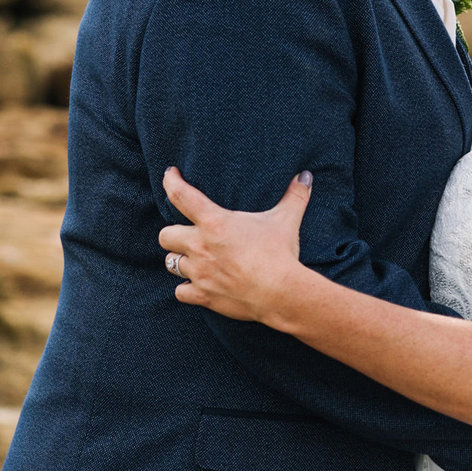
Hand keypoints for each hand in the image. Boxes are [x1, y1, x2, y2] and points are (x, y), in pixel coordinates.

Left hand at [159, 167, 313, 320]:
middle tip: (188, 234)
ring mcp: (199, 273)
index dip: (170, 181)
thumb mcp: (286, 221)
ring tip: (194, 259)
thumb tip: (306, 176)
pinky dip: (187, 288)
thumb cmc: (280, 254)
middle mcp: (200, 246)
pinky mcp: (203, 295)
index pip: (181, 195)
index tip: (170, 175)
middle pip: (165, 235)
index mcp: (214, 223)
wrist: (281, 292)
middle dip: (174, 234)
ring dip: (181, 260)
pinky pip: (180, 291)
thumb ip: (294, 196)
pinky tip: (197, 285)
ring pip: (171, 263)